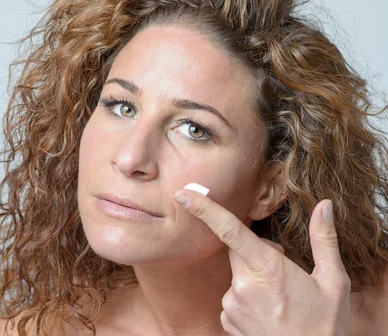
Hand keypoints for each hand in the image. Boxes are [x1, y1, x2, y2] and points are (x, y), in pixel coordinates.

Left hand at [173, 188, 350, 335]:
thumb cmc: (325, 325)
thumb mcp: (333, 282)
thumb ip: (324, 240)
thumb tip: (324, 206)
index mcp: (268, 270)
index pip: (230, 231)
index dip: (205, 210)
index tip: (183, 194)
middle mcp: (242, 286)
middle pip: (236, 251)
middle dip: (255, 253)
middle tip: (282, 271)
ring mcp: (232, 305)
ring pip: (236, 276)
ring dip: (252, 279)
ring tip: (279, 300)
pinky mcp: (227, 321)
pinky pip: (232, 297)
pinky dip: (246, 299)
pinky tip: (267, 312)